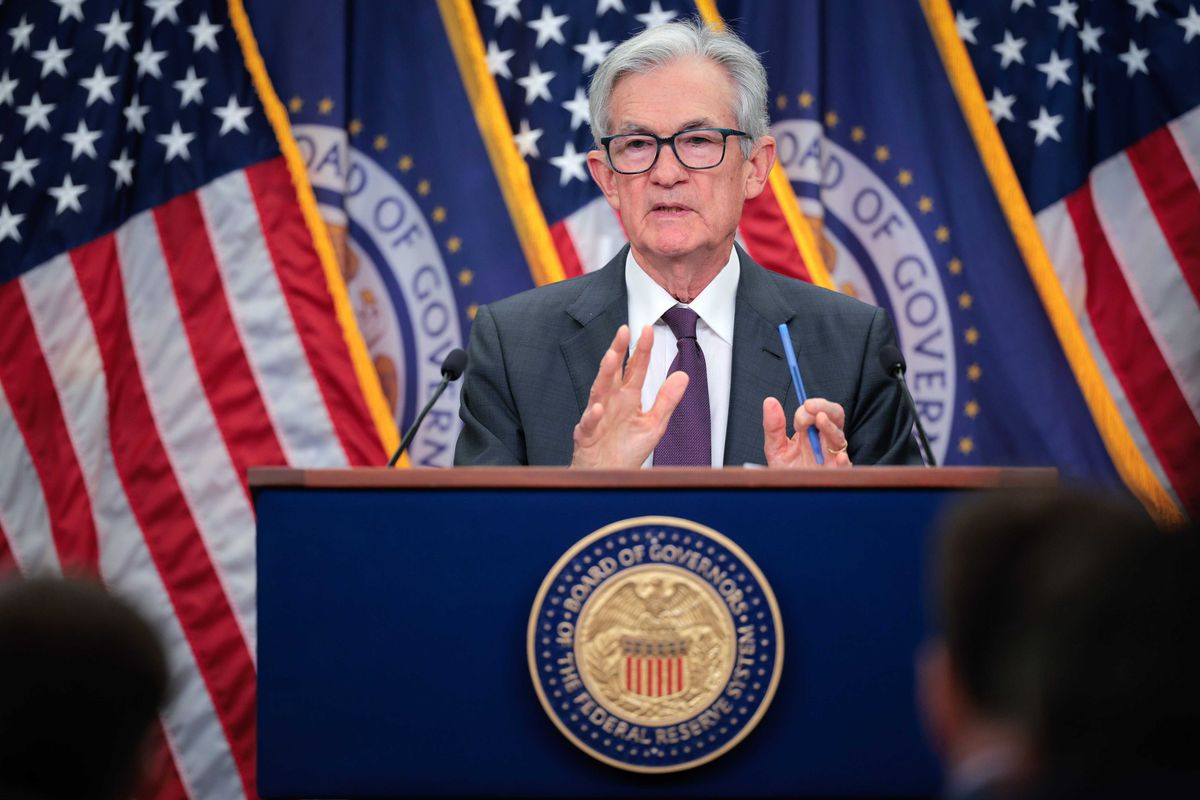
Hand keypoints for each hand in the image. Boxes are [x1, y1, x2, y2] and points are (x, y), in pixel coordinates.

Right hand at [571, 325, 688, 467]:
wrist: (611, 476)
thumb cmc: (627, 450)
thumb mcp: (654, 424)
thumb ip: (667, 400)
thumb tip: (683, 376)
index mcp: (627, 398)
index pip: (635, 369)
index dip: (641, 350)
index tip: (648, 330)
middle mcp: (611, 402)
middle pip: (613, 372)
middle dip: (618, 351)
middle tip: (624, 331)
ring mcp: (597, 416)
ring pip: (599, 391)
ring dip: (604, 374)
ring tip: (612, 357)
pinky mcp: (587, 435)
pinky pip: (589, 423)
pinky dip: (594, 415)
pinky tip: (600, 407)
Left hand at [762, 397, 851, 467]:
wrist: (788, 495)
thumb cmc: (786, 471)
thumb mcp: (775, 448)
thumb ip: (773, 427)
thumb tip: (770, 401)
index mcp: (812, 432)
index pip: (818, 411)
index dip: (808, 409)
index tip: (797, 413)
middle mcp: (825, 440)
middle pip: (835, 416)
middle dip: (824, 407)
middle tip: (809, 406)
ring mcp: (833, 456)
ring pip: (839, 437)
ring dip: (830, 427)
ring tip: (820, 419)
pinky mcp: (837, 474)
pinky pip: (846, 467)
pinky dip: (844, 462)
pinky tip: (839, 457)